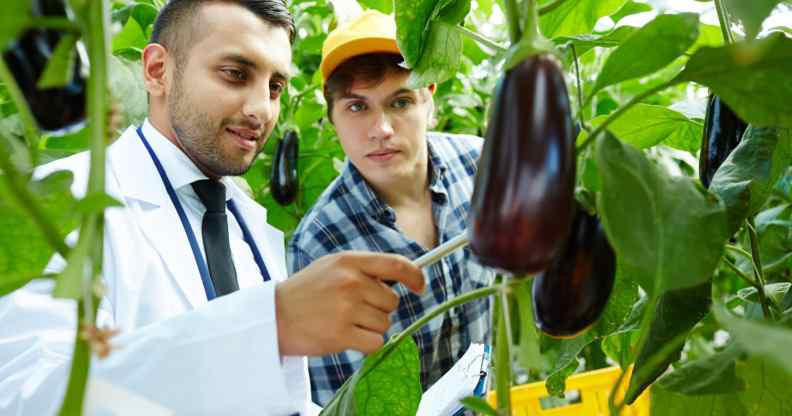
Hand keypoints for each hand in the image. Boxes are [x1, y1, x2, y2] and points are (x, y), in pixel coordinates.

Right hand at [275, 251, 424, 355]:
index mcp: (349, 261)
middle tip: (355, 309)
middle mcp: (350, 282)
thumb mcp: (332, 266)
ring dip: (371, 327)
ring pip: (385, 323)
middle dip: (380, 308)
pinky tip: (347, 337)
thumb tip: (401, 276)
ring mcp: (346, 309)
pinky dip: (366, 344)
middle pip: (392, 301)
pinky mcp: (342, 334)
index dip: (415, 276)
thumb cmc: (306, 291)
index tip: (420, 286)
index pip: (396, 264)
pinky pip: (375, 343)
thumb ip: (363, 268)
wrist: (273, 316)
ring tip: (345, 322)